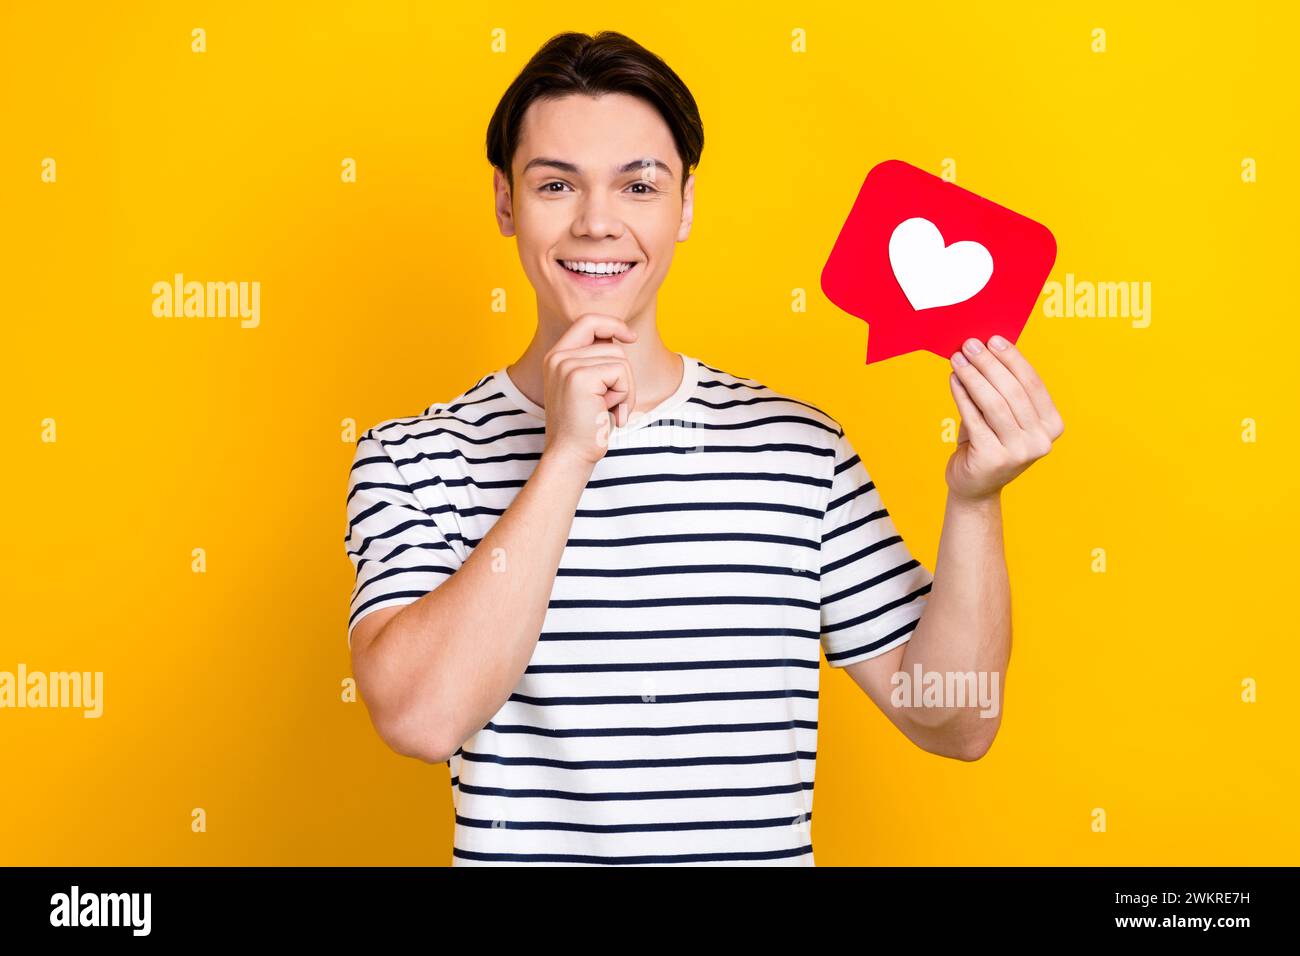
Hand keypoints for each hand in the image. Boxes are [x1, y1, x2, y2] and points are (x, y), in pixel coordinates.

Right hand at [541, 313, 638, 466]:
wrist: (570, 455)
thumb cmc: (586, 426)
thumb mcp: (589, 387)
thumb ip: (596, 361)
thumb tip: (620, 337)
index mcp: (556, 356)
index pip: (587, 321)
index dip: (612, 324)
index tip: (630, 337)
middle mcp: (557, 357)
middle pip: (612, 346)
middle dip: (623, 377)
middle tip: (610, 404)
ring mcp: (566, 365)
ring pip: (620, 360)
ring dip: (625, 389)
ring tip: (608, 409)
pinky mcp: (580, 377)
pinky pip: (621, 373)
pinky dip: (625, 396)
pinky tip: (610, 413)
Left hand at [945, 335, 1062, 501]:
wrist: (975, 485)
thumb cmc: (988, 442)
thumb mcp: (1003, 416)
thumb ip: (1002, 388)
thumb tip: (986, 348)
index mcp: (1052, 425)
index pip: (1033, 383)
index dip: (1013, 358)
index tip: (994, 339)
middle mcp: (1041, 440)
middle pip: (1013, 391)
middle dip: (989, 363)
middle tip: (969, 344)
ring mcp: (1019, 452)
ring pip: (994, 403)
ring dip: (973, 376)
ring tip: (958, 359)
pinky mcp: (993, 458)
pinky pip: (974, 418)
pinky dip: (962, 395)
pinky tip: (953, 379)